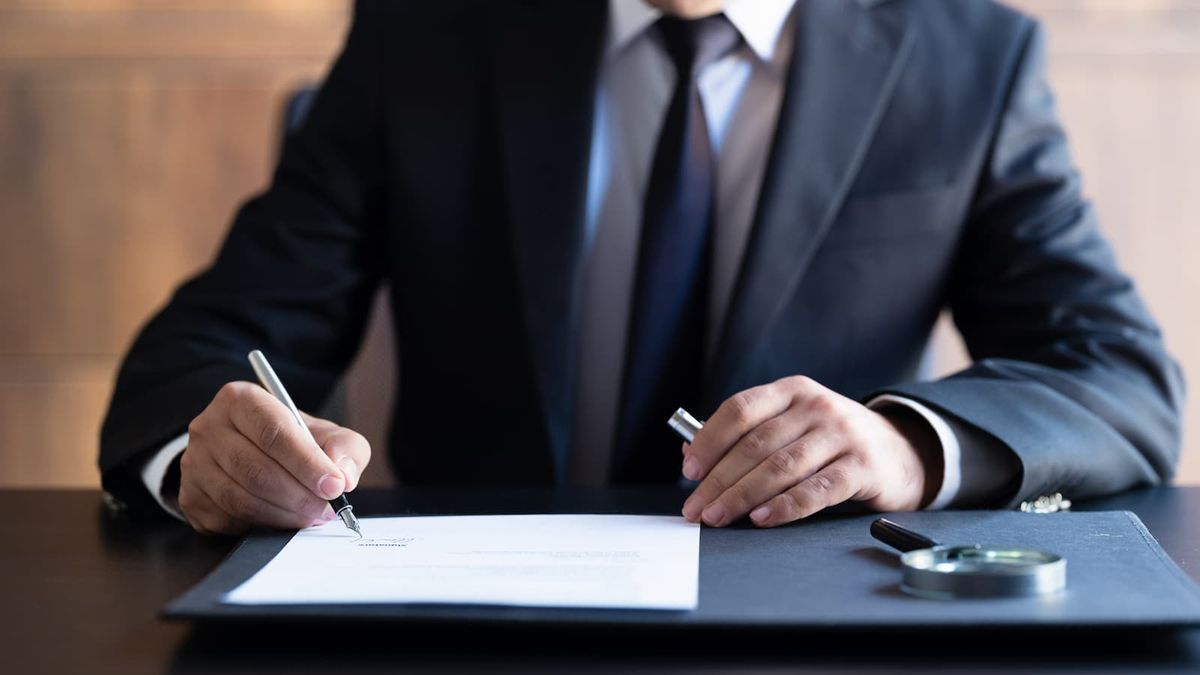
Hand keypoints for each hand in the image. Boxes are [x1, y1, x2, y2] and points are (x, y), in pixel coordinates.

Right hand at [178, 381, 370, 534]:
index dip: (307, 462)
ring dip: (283, 514)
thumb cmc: (291, 440)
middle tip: (326, 509)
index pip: (274, 432)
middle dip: (298, 495)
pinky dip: (262, 525)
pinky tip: (283, 520)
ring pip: (240, 498)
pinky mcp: (190, 497)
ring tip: (311, 516)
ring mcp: (194, 464)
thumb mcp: (325, 433)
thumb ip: (344, 447)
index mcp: (241, 400)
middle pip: (256, 469)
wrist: (249, 451)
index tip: (334, 486)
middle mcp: (208, 427)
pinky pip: (228, 519)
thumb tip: (343, 475)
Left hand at [680, 376, 939, 527]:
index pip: (741, 409)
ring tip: (718, 517)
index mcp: (792, 391)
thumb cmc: (832, 442)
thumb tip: (692, 453)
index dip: (710, 440)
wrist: (901, 453)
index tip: (689, 470)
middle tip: (696, 508)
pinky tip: (761, 519)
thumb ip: (747, 435)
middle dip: (719, 480)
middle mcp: (816, 406)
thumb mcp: (793, 426)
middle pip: (755, 444)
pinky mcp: (862, 467)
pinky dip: (785, 506)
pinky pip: (816, 491)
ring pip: (780, 467)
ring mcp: (842, 435)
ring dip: (742, 496)